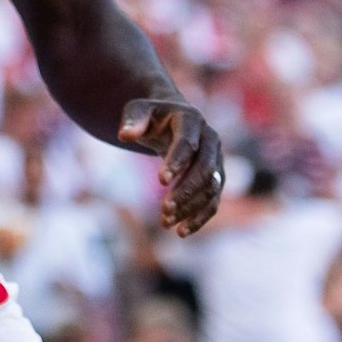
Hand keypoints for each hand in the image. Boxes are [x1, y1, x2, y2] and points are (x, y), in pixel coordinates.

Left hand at [119, 99, 222, 236]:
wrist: (173, 117)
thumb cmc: (152, 115)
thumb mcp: (138, 110)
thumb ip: (133, 120)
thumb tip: (125, 135)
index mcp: (191, 120)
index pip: (187, 144)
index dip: (176, 162)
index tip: (160, 181)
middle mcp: (210, 140)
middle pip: (204, 169)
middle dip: (186, 191)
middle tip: (164, 209)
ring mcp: (217, 160)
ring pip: (211, 188)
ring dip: (191, 208)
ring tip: (166, 223)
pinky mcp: (216, 178)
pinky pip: (213, 201)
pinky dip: (200, 217)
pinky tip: (182, 232)